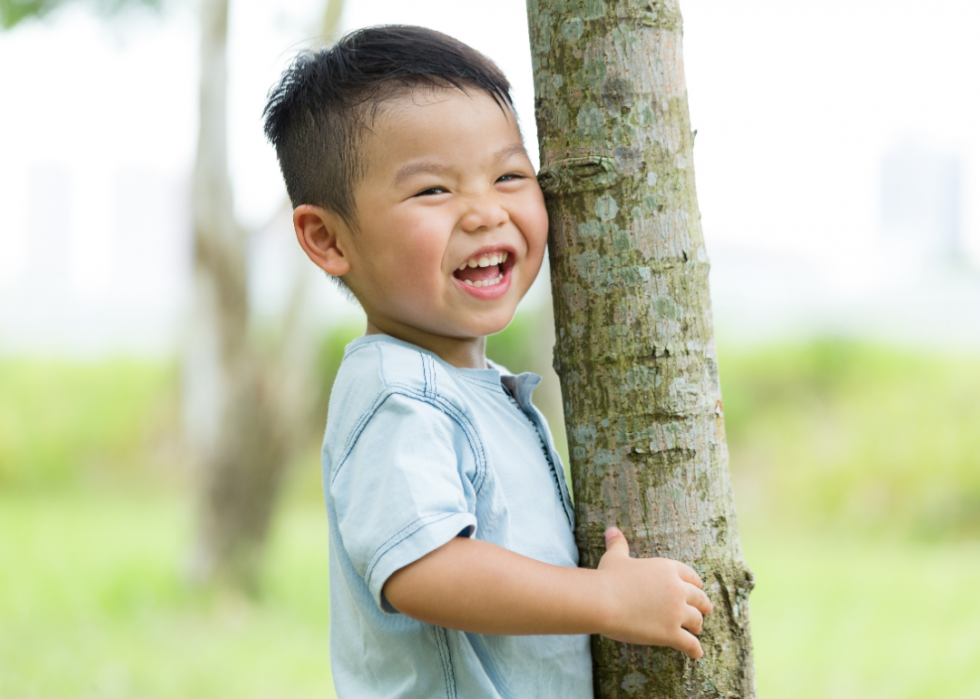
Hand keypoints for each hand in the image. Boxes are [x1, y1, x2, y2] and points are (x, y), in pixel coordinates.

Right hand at [596, 527, 712, 658]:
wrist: (603, 600)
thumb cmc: (608, 577)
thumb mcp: (615, 557)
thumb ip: (618, 544)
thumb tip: (611, 529)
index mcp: (668, 569)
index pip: (690, 575)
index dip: (695, 582)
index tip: (699, 587)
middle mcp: (677, 589)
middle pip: (698, 598)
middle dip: (703, 604)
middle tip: (706, 610)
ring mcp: (676, 612)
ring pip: (696, 620)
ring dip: (698, 625)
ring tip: (697, 629)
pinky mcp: (671, 633)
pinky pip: (690, 643)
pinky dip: (695, 649)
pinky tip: (697, 653)